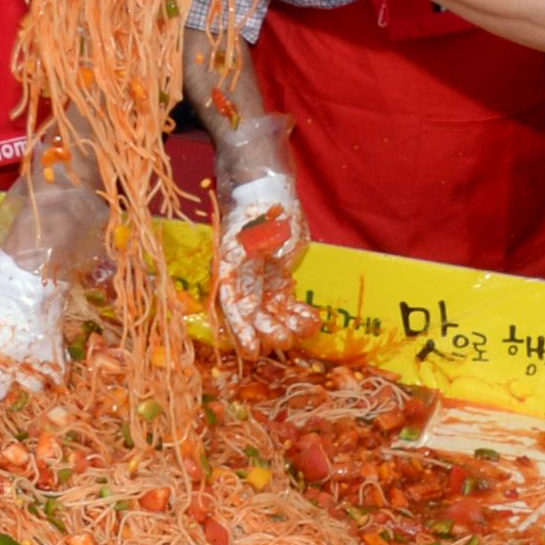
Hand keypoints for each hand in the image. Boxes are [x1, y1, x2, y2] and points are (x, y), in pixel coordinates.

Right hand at [214, 169, 315, 354]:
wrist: (268, 194)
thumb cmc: (260, 209)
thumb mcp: (260, 228)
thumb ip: (262, 249)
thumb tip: (269, 259)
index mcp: (232, 269)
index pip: (233, 305)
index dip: (240, 330)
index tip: (250, 350)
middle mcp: (243, 280)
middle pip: (252, 314)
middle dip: (267, 331)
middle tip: (283, 342)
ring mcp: (260, 281)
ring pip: (271, 311)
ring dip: (286, 324)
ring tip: (303, 331)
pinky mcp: (276, 280)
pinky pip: (285, 303)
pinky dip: (297, 314)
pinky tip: (312, 321)